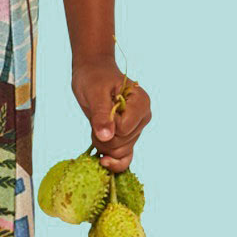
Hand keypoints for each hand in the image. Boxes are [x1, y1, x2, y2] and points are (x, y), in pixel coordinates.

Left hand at [71, 57, 150, 172]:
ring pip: (120, 153)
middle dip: (102, 136)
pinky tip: (103, 161)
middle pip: (121, 144)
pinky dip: (114, 163)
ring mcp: (137, 130)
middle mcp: (143, 118)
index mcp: (141, 103)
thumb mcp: (94, 92)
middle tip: (95, 118)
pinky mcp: (128, 138)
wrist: (92, 73)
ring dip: (102, 144)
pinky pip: (125, 159)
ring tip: (97, 124)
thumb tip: (106, 136)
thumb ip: (101, 114)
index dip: (107, 123)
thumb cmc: (94, 77)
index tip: (101, 107)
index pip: (123, 129)